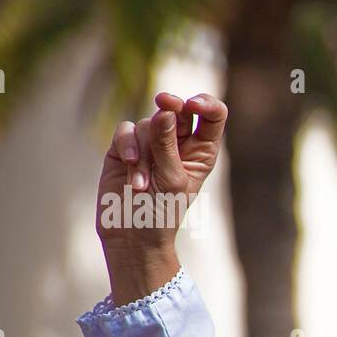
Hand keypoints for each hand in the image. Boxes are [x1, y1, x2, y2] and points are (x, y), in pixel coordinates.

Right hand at [95, 91, 227, 250]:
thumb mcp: (171, 179)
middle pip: (179, 110)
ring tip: (141, 183)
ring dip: (144, 152)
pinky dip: (127, 146)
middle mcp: (178, 143)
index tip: (194, 104)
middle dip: (173, 105)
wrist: (131, 233)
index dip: (206, 104)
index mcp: (201, 150)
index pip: (212, 116)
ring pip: (148, 123)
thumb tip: (166, 111)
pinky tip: (129, 167)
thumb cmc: (161, 212)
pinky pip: (126, 130)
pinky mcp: (125, 146)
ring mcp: (151, 143)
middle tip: (165, 103)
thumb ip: (168, 145)